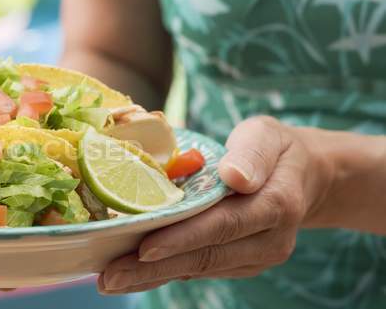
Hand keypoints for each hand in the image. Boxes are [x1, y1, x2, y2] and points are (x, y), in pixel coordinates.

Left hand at [98, 116, 335, 293]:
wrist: (304, 177)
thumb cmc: (274, 149)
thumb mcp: (266, 135)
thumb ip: (252, 153)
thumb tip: (235, 176)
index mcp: (276, 204)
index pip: (224, 225)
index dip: (183, 238)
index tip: (144, 248)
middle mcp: (269, 240)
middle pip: (206, 256)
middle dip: (154, 268)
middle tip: (110, 275)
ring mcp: (256, 257)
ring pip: (199, 269)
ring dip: (153, 276)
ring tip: (110, 279)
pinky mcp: (241, 263)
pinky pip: (200, 269)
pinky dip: (165, 272)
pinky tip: (134, 274)